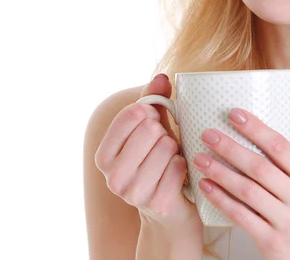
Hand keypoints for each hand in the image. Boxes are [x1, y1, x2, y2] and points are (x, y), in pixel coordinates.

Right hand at [95, 74, 202, 233]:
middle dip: (164, 132)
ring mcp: (133, 193)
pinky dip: (185, 165)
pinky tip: (180, 173)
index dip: (151, 112)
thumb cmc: (160, 161)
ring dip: (176, 149)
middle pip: (150, 129)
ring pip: (166, 146)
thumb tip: (162, 77)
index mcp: (104, 155)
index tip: (154, 122)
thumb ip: (154, 101)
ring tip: (172, 160)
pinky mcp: (158, 203)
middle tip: (165, 145)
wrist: (171, 211)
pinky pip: (179, 166)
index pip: (131, 114)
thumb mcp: (154, 129)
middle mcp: (112, 177)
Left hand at [191, 108, 289, 259]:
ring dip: (220, 172)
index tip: (234, 114)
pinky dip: (221, 199)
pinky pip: (241, 216)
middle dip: (231, 148)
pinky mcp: (270, 240)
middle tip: (208, 134)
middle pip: (260, 168)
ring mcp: (286, 221)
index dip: (256, 129)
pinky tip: (205, 185)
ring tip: (200, 157)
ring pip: (247, 191)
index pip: (281, 147)